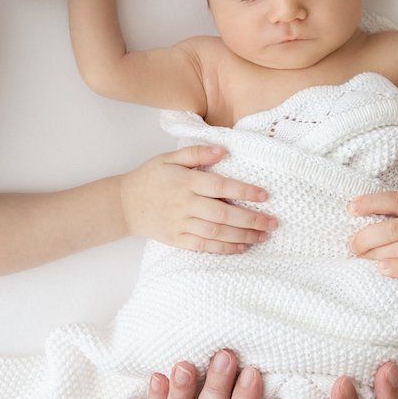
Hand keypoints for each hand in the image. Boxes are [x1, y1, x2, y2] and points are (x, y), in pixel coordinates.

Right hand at [119, 145, 277, 251]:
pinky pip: (204, 246)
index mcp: (186, 181)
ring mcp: (181, 224)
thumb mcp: (169, 157)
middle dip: (251, 220)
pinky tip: (241, 248)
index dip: (244, 192)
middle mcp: (185, 204)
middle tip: (274, 223)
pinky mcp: (177, 239)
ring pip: (216, 233)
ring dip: (243, 236)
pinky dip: (224, 248)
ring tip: (264, 236)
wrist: (124, 204)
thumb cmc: (150, 177)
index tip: (266, 195)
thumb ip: (196, 153)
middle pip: (223, 215)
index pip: (221, 187)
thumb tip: (223, 150)